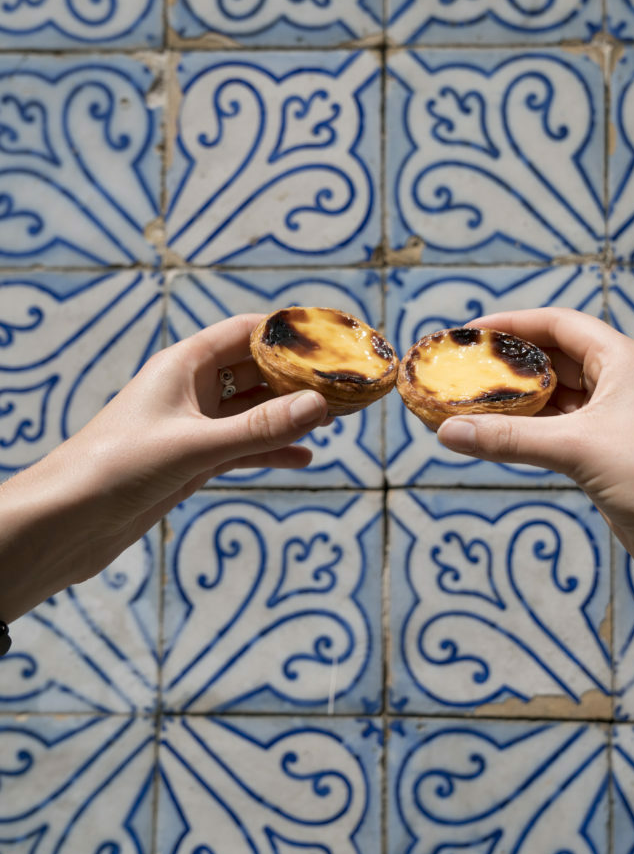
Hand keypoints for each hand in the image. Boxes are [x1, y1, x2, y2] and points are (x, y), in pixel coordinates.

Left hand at [0, 315, 329, 612]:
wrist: (68, 522)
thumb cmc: (117, 469)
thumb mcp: (195, 447)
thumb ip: (258, 428)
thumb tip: (320, 406)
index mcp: (182, 364)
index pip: (244, 331)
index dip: (287, 332)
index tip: (331, 336)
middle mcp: (189, 389)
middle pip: (254, 370)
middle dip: (298, 377)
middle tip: (344, 383)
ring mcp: (192, 426)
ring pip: (253, 411)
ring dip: (290, 413)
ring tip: (335, 418)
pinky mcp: (192, 461)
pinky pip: (243, 448)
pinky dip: (271, 450)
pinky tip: (305, 458)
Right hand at [436, 308, 633, 592]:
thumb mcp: (576, 450)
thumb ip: (509, 439)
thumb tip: (446, 432)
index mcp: (622, 359)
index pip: (558, 324)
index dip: (512, 325)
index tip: (468, 335)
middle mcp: (619, 380)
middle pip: (553, 357)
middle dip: (508, 364)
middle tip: (461, 370)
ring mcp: (614, 417)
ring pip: (554, 396)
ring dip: (515, 400)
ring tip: (468, 402)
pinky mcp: (608, 451)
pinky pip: (558, 428)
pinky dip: (528, 429)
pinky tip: (495, 436)